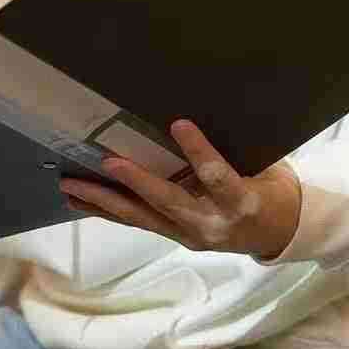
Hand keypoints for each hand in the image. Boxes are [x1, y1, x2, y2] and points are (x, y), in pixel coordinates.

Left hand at [58, 119, 302, 261]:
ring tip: (71, 186)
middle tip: (106, 163)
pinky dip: (107, 210)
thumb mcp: (266, 167)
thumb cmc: (272, 189)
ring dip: (104, 201)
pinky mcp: (174, 236)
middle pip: (168, 202)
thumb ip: (234, 148)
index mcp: (241, 201)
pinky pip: (137, 222)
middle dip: (136, 183)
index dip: (198, 152)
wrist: (277, 234)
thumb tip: (194, 112)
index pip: (217, 176)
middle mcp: (211, 222)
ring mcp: (189, 234)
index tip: (179, 123)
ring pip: (141, 217)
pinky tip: (79, 201)